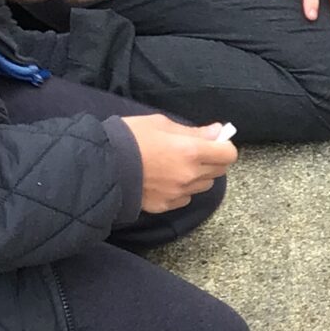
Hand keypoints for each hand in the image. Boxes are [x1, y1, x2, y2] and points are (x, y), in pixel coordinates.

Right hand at [121, 113, 236, 214]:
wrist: (101, 165)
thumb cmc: (129, 138)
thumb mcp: (162, 124)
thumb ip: (194, 131)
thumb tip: (218, 132)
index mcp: (191, 151)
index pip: (228, 154)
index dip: (223, 146)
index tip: (214, 142)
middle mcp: (189, 175)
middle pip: (219, 171)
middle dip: (212, 159)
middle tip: (195, 150)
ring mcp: (178, 193)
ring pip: (203, 186)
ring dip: (198, 175)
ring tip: (177, 165)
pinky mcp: (165, 206)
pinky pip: (184, 198)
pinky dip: (182, 189)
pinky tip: (165, 179)